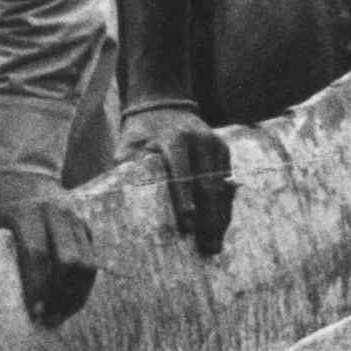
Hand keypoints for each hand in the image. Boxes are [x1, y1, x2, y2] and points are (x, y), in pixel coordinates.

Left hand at [0, 172, 96, 326]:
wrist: (24, 171)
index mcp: (26, 212)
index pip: (36, 254)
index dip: (37, 285)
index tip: (34, 311)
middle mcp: (55, 214)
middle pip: (70, 261)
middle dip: (62, 295)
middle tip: (49, 320)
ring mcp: (74, 219)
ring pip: (88, 264)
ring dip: (77, 295)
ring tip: (61, 316)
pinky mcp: (85, 226)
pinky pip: (92, 260)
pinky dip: (83, 284)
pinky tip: (69, 301)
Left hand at [125, 101, 235, 258]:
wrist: (164, 104)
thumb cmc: (141, 131)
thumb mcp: (129, 143)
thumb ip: (129, 167)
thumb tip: (123, 200)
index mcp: (175, 139)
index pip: (182, 174)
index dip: (185, 201)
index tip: (188, 225)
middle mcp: (201, 142)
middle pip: (208, 186)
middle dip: (208, 218)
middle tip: (207, 247)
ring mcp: (216, 146)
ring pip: (222, 188)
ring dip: (220, 218)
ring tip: (216, 245)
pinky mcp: (224, 152)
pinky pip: (226, 184)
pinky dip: (224, 206)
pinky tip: (221, 228)